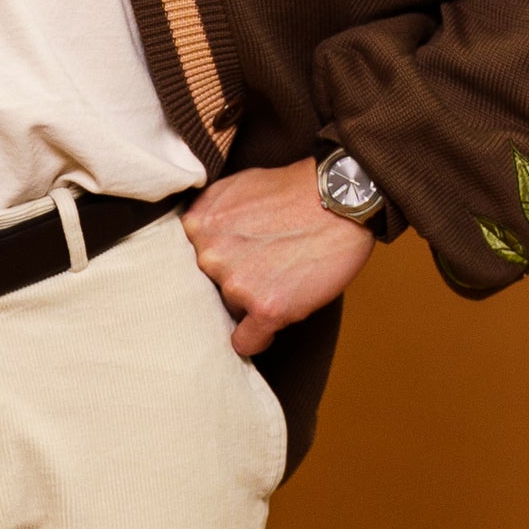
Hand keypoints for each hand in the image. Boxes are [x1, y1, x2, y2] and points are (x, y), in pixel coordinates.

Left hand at [183, 157, 375, 356]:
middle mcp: (209, 256)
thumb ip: (207, 214)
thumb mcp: (234, 186)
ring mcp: (236, 284)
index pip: (190, 262)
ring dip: (252, 302)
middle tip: (266, 266)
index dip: (216, 262)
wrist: (339, 199)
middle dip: (234, 280)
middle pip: (209, 288)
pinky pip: (247, 342)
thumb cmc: (293, 190)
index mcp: (197, 226)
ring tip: (283, 277)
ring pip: (231, 311)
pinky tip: (268, 326)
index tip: (237, 259)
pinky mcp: (267, 308)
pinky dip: (257, 339)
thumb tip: (194, 236)